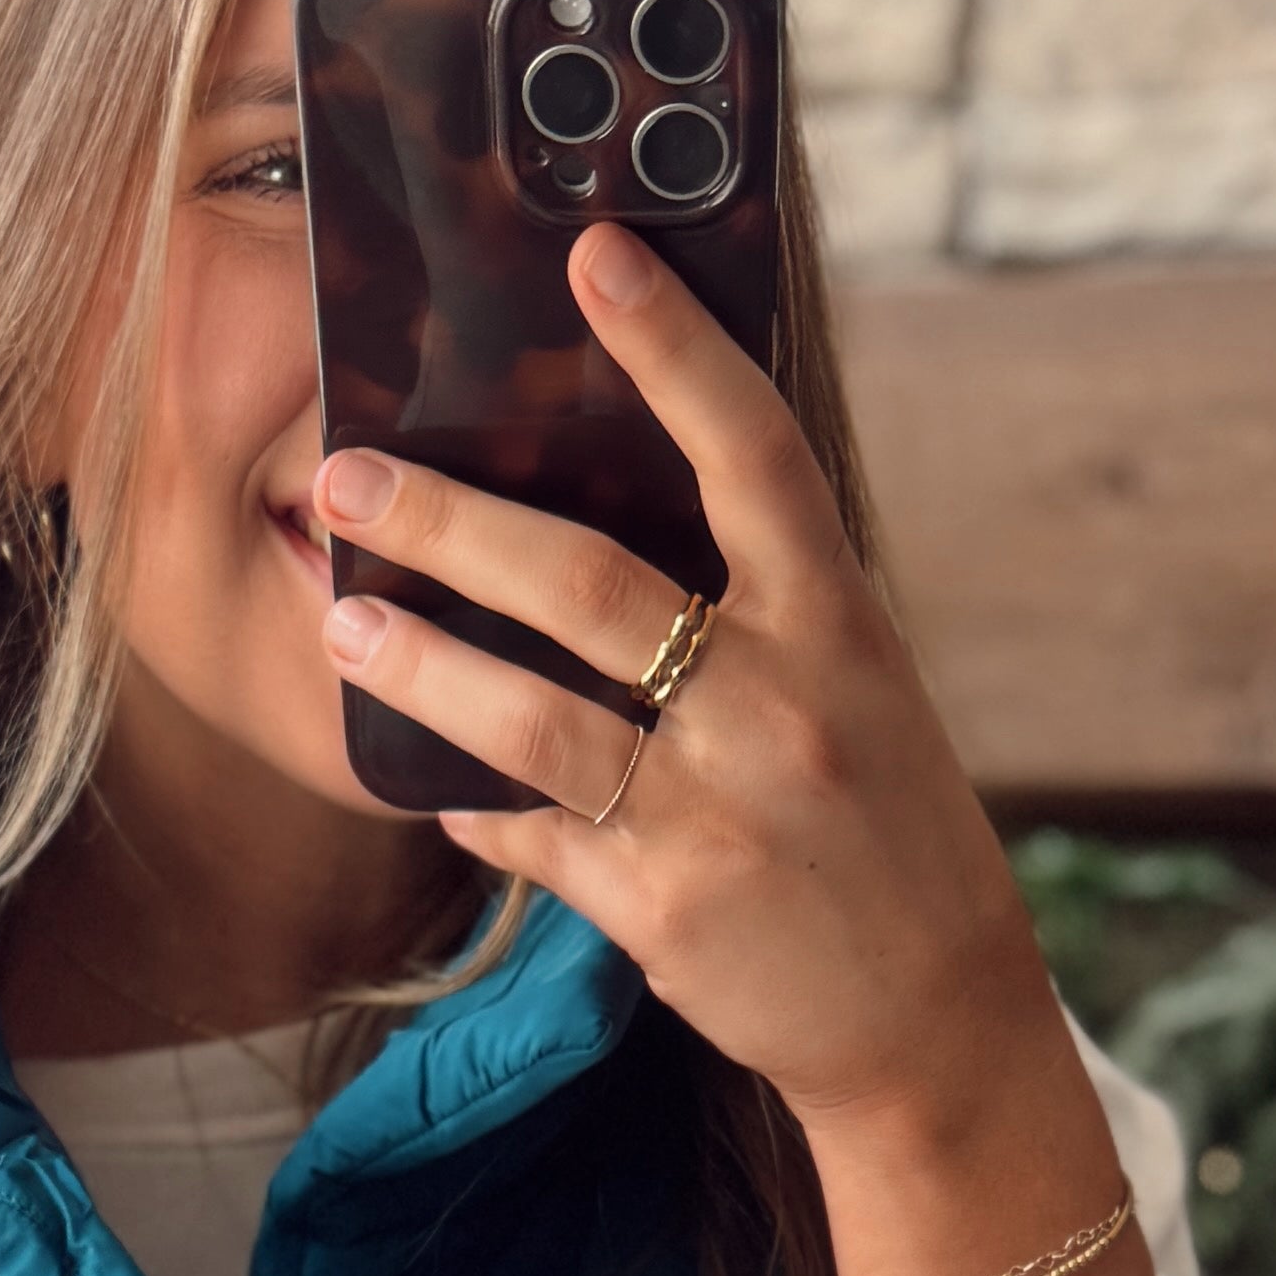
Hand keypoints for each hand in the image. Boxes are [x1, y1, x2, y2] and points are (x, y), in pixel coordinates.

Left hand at [311, 222, 1143, 1275]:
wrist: (934, 1021)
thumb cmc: (886, 831)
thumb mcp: (859, 689)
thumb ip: (761, 606)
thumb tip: (620, 511)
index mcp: (836, 624)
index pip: (753, 451)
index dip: (675, 348)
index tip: (594, 254)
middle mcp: (776, 705)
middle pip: (587, 584)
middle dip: (451, 525)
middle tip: (341, 481)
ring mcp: (715, 812)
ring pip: (533, 720)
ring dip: (421, 669)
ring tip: (341, 628)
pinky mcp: (664, 911)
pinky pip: (536, 839)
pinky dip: (474, 807)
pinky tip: (423, 786)